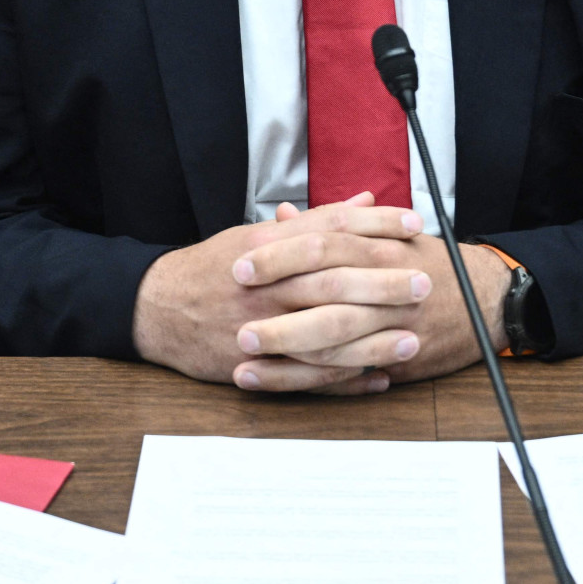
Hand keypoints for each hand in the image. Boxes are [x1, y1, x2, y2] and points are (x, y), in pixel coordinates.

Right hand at [134, 194, 432, 393]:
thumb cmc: (215, 267)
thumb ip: (315, 220)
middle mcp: (267, 285)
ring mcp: (262, 327)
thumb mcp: (259, 232)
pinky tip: (376, 379)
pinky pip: (306, 377)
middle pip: (332, 280)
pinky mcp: (257, 365)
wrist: (159, 307)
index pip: (330, 229)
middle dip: (382, 283)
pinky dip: (344, 382)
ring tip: (411, 340)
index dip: (375, 225)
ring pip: (323, 335)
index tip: (414, 225)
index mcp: (269, 245)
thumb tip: (364, 201)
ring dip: (370, 341)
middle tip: (423, 283)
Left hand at [231, 206, 512, 392]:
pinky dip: (305, 379)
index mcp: (379, 246)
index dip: (279, 256)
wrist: (486, 300)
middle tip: (234, 312)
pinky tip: (270, 380)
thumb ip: (333, 223)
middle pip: (325, 293)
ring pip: (334, 338)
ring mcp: (393, 324)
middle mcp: (387, 283)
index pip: (323, 245)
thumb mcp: (385, 235)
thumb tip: (283, 215)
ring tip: (241, 353)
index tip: (241, 264)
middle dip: (277, 305)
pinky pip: (344, 373)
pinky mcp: (395, 358)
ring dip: (284, 349)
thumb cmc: (428, 264)